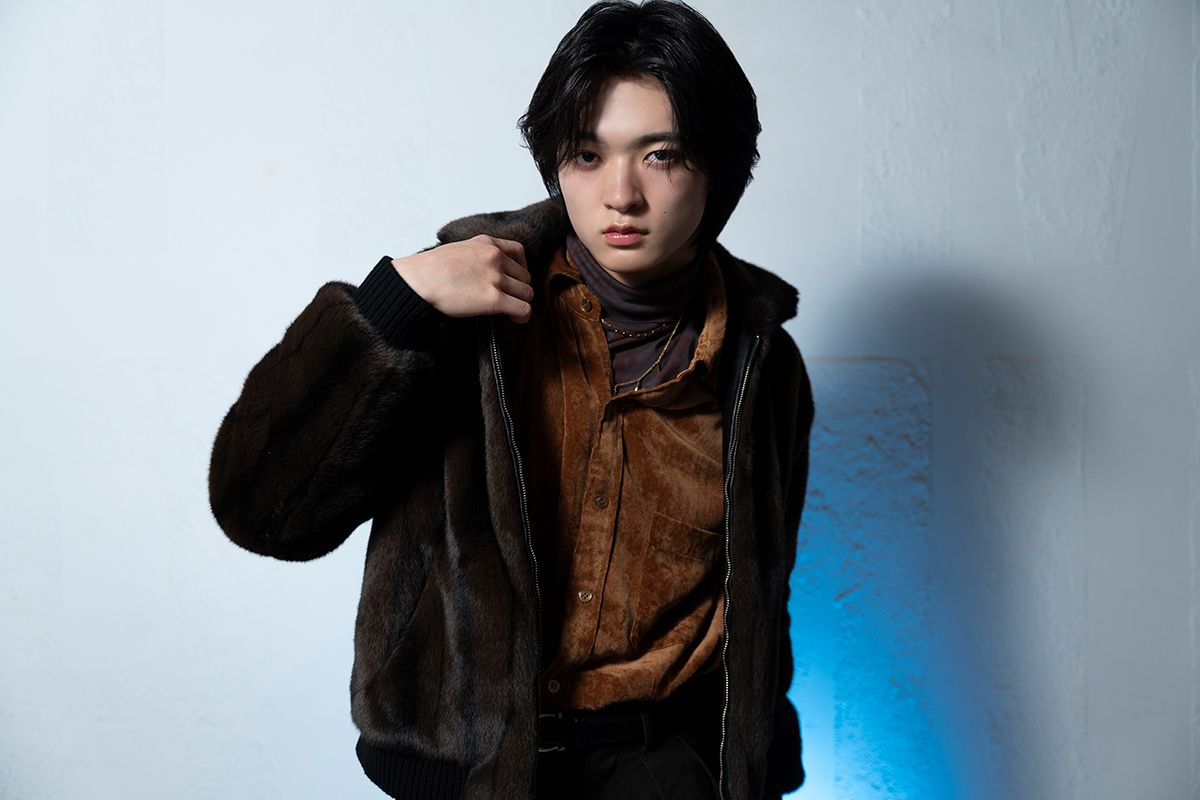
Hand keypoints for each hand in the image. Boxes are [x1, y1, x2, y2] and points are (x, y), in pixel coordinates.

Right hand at [392, 235, 533, 323]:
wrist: (415, 282)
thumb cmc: (428, 271)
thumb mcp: (457, 251)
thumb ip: (476, 256)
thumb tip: (484, 274)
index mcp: (486, 243)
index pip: (518, 252)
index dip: (519, 269)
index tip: (512, 280)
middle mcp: (495, 257)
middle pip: (525, 277)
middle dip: (517, 290)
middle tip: (506, 300)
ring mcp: (496, 277)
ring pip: (527, 293)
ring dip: (520, 303)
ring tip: (509, 312)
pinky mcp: (494, 299)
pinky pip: (523, 309)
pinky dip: (522, 317)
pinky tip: (513, 320)